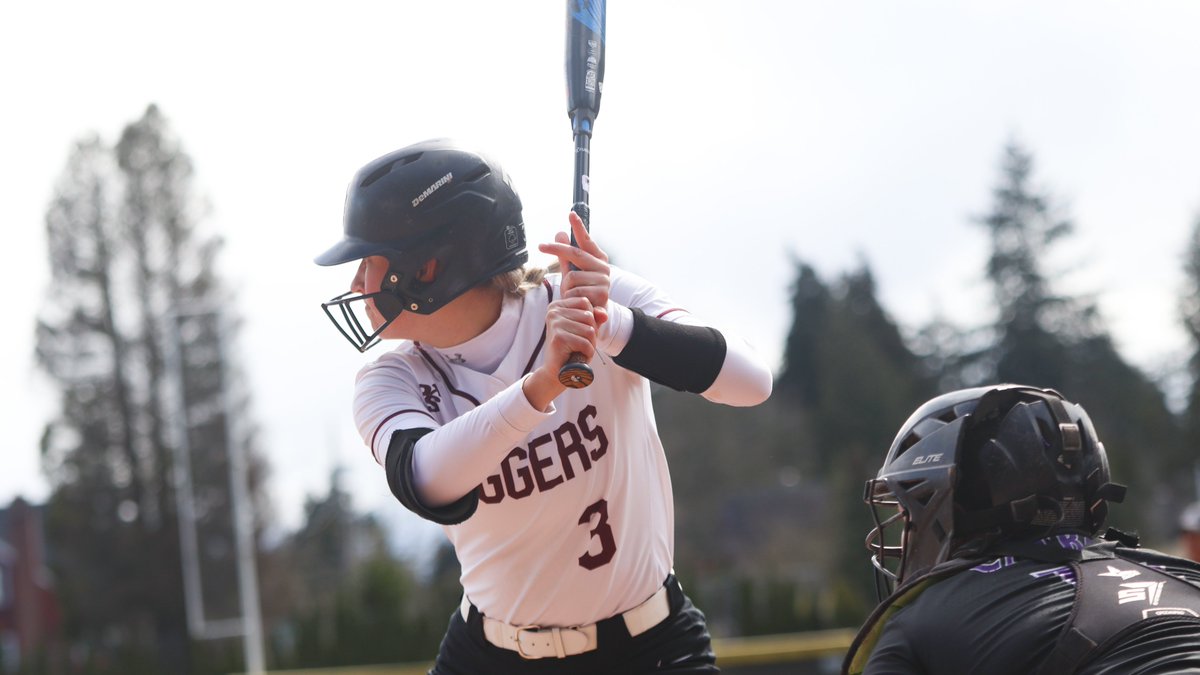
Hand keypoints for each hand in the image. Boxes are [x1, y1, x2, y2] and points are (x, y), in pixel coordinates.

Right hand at [523, 295, 598, 409]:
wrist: (557, 372)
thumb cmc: (572, 348)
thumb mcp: (584, 328)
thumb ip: (595, 317)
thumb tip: (604, 314)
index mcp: (556, 305)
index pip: (585, 302)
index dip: (590, 319)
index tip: (579, 331)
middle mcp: (553, 312)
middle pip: (589, 316)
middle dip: (591, 333)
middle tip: (579, 344)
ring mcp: (555, 324)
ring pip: (589, 330)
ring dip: (589, 344)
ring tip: (578, 350)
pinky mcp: (558, 338)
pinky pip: (586, 343)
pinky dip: (587, 353)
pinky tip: (577, 356)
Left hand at [538, 211, 610, 327]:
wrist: (595, 317)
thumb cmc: (582, 291)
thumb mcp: (573, 272)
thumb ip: (566, 254)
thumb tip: (559, 233)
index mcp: (598, 259)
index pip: (586, 241)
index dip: (578, 227)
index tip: (571, 214)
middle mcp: (603, 268)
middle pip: (574, 253)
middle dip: (556, 250)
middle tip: (541, 245)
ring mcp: (604, 281)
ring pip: (571, 277)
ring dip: (566, 288)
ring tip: (573, 296)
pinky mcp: (602, 296)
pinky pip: (574, 293)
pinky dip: (571, 299)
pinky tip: (576, 304)